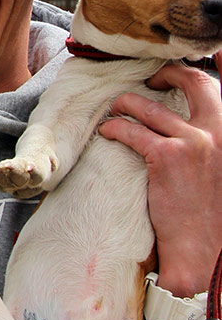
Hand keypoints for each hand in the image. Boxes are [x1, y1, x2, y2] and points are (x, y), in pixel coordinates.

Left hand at [98, 53, 221, 296]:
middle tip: (152, 79)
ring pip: (150, 106)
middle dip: (168, 73)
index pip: (218, 87)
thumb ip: (210, 142)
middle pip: (192, 82)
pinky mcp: (167, 157)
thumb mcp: (220, 167)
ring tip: (118, 107)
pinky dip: (116, 128)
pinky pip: (132, 131)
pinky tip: (108, 132)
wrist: (203, 247)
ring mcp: (193, 142)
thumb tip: (188, 126)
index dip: (198, 73)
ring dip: (128, 102)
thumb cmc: (210, 213)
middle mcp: (218, 130)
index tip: (179, 72)